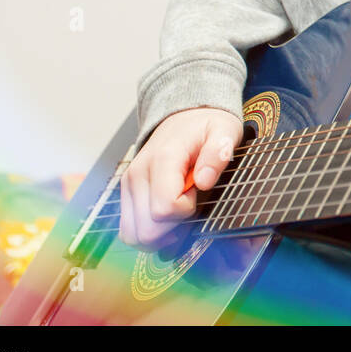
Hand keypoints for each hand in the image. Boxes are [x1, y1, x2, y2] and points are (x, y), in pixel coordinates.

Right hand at [119, 107, 242, 249]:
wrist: (185, 117)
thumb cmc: (206, 126)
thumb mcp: (224, 131)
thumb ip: (217, 153)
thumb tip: (204, 180)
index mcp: (162, 160)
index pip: (164, 209)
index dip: (187, 211)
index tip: (197, 194)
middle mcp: (138, 174)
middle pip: (147, 229)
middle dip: (173, 228)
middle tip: (190, 205)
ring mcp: (129, 184)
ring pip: (133, 234)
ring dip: (160, 234)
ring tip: (180, 213)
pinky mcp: (126, 193)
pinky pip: (129, 229)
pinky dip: (149, 232)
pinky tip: (168, 219)